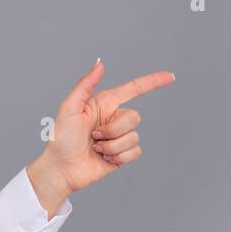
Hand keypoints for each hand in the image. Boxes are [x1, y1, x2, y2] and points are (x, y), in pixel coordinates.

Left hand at [35, 59, 174, 196]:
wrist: (61, 168)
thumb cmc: (60, 137)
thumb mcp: (69, 107)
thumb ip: (85, 84)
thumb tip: (100, 63)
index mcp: (104, 103)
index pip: (133, 89)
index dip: (153, 82)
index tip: (170, 76)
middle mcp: (114, 118)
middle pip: (135, 118)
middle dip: (114, 130)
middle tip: (93, 136)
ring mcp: (119, 137)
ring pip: (134, 137)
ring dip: (112, 146)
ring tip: (95, 148)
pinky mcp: (122, 154)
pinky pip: (135, 152)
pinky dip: (118, 157)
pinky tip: (103, 158)